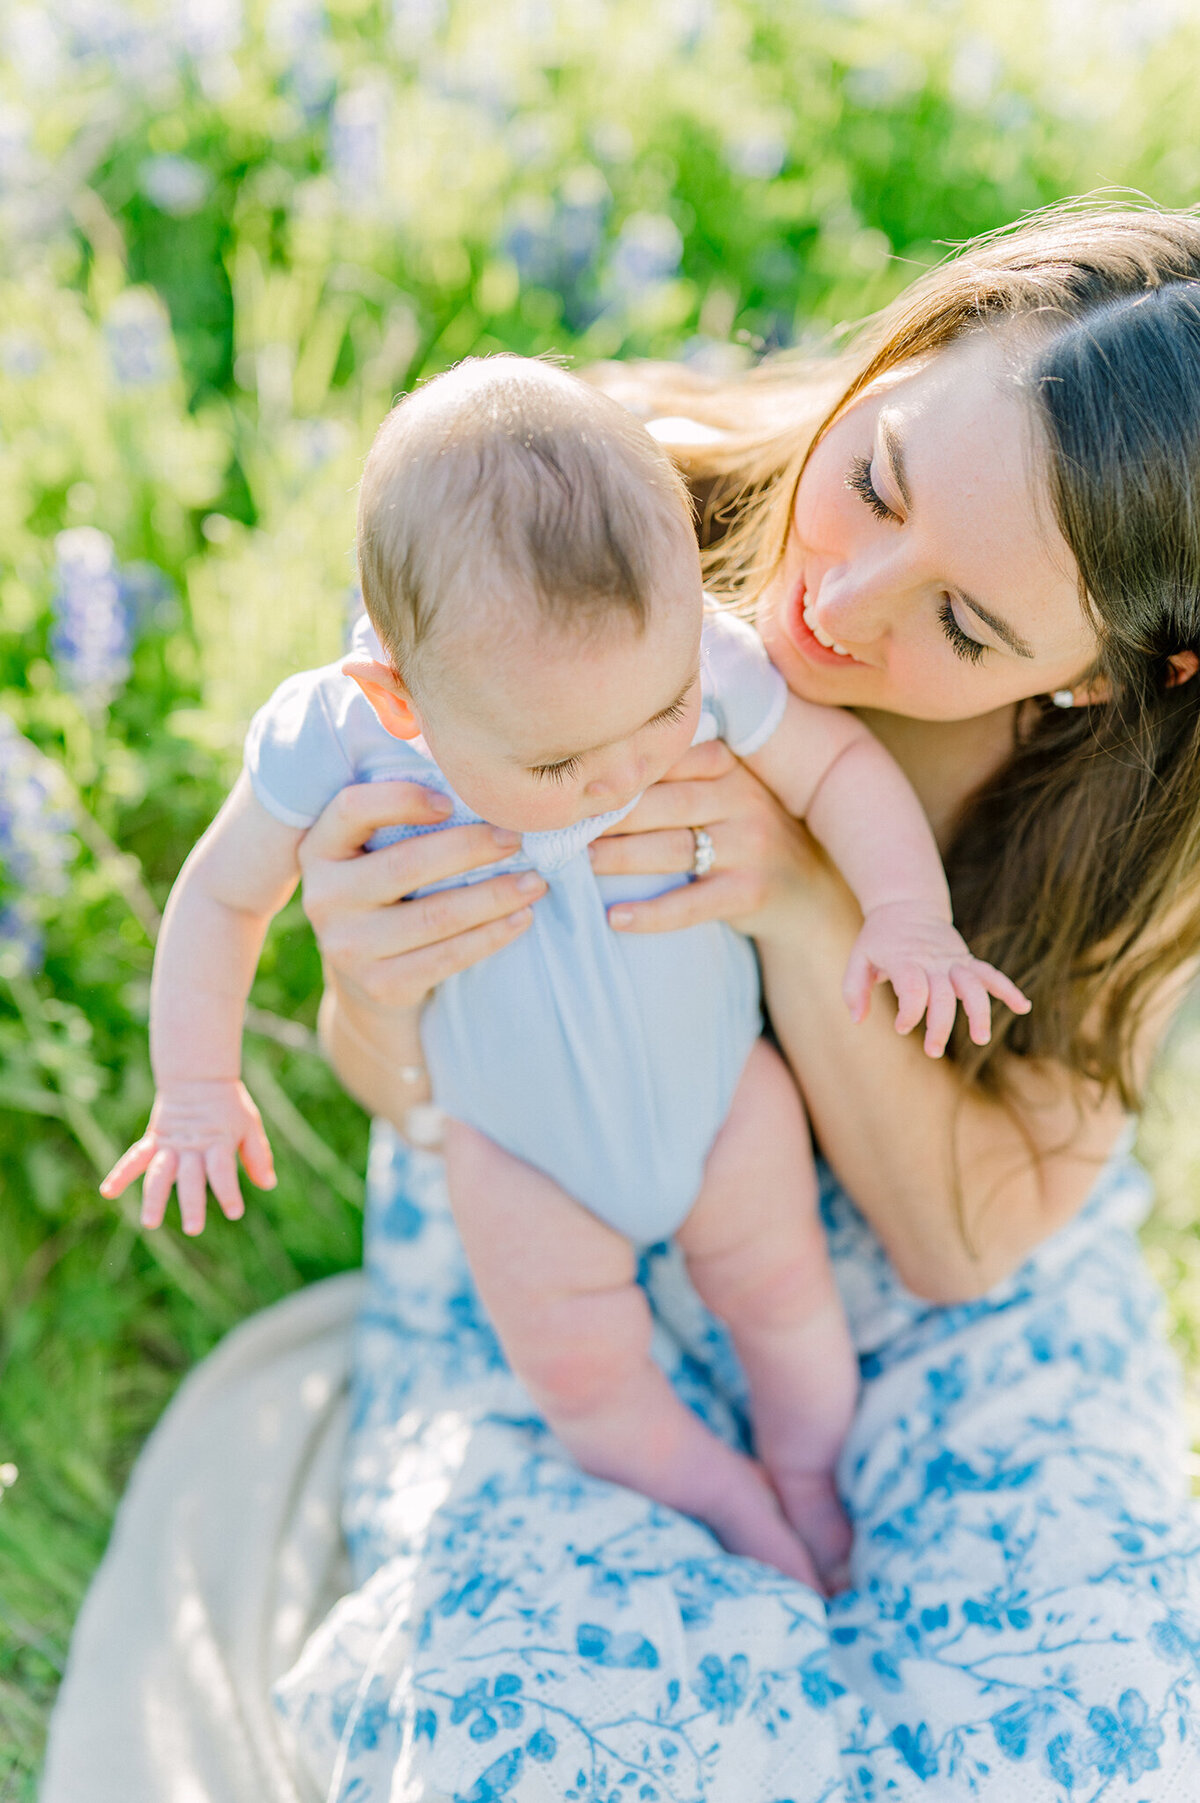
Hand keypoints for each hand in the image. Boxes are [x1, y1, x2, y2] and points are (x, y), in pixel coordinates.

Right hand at [99, 1079, 275, 1233]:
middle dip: (192, 1203)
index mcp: (218, 1142)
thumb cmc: (228, 1105)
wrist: (198, 1076)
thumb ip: (258, 1156)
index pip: (222, 1171)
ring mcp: (170, 1144)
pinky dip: (120, 1173)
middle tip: (194, 1230)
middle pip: (191, 1177)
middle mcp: (192, 1146)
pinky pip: (134, 1158)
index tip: (234, 1213)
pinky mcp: (153, 1141)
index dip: (228, 1191)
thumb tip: (268, 1185)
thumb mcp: (249, 1125)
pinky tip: (108, 1192)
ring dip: (154, 1198)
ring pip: (160, 1173)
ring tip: (150, 1223)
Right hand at [297, 780, 546, 1010]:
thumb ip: (403, 813)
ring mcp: (348, 947)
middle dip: (472, 848)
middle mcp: (324, 897)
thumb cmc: (389, 894)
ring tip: (536, 882)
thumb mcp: (376, 851)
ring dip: (495, 895)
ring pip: (435, 915)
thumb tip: (470, 764)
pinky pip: (447, 957)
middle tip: (518, 838)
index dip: (402, 799)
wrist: (370, 981)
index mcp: (321, 849)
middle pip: (406, 864)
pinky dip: (492, 935)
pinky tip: (522, 918)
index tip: (451, 800)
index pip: (353, 810)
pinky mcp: (380, 986)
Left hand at [587, 740, 818, 936]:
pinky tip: (615, 917)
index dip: (619, 774)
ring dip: (618, 857)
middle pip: (663, 804)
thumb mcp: (726, 791)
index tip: (572, 784)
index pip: (668, 761)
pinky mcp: (750, 891)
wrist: (809, 891)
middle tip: (559, 827)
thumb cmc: (745, 834)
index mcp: (730, 765)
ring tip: (575, 864)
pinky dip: (651, 914)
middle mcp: (743, 799)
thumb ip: (680, 773)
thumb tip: (596, 768)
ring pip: (671, 849)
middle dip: (608, 816)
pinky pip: (691, 904)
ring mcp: (750, 845)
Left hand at [843, 902, 1030, 1057]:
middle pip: (943, 996)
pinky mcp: (966, 961)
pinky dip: (1008, 989)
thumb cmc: (879, 938)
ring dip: (980, 1013)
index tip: (900, 1027)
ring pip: (973, 986)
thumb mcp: (858, 959)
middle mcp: (932, 961)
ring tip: (981, 1039)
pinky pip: (991, 974)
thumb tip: (858, 1021)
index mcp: (905, 960)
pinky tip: (1023, 1007)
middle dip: (940, 1026)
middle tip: (933, 1051)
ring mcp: (952, 960)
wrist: (906, 905)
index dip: (909, 1013)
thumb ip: (854, 990)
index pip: (913, 989)